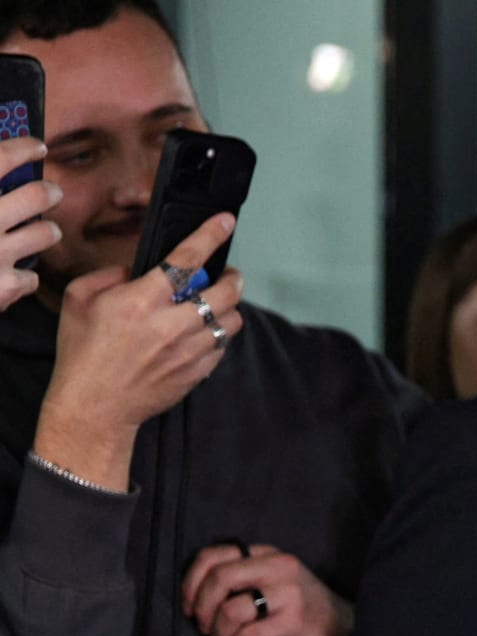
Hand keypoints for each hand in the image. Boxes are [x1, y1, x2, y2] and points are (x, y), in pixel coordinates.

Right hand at [0, 135, 61, 308]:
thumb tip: (0, 165)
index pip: (0, 158)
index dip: (22, 148)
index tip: (37, 146)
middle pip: (38, 195)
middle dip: (48, 193)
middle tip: (51, 193)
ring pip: (47, 233)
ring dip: (46, 232)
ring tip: (43, 231)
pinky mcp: (4, 286)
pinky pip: (31, 276)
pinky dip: (22, 275)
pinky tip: (11, 273)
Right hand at [32, 212, 241, 488]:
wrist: (95, 406)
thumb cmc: (83, 352)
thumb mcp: (79, 300)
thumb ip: (110, 274)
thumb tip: (139, 268)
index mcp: (141, 301)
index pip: (186, 259)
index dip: (210, 235)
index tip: (225, 222)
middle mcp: (172, 324)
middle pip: (225, 291)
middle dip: (231, 277)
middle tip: (226, 274)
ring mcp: (190, 351)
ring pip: (232, 320)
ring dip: (228, 307)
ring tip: (213, 303)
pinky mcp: (199, 371)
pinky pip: (224, 345)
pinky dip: (218, 334)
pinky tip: (202, 332)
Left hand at [182, 542, 354, 635]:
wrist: (346, 630)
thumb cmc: (301, 609)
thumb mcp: (274, 581)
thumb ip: (243, 576)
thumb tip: (194, 593)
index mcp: (268, 554)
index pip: (215, 556)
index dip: (191, 581)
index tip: (188, 606)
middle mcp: (279, 567)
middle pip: (220, 578)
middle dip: (201, 608)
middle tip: (203, 628)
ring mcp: (289, 593)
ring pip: (231, 610)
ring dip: (218, 635)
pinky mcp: (295, 621)